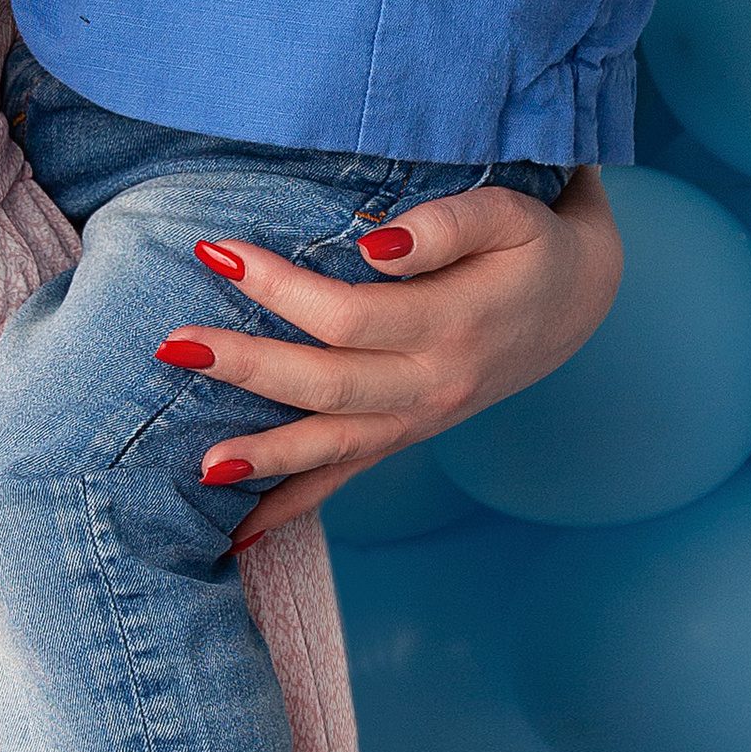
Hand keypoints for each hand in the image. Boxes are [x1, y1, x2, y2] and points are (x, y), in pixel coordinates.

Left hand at [185, 169, 624, 539]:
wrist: (580, 298)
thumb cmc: (531, 244)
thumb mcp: (508, 216)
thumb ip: (445, 225)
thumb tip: (374, 246)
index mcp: (452, 325)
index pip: (346, 315)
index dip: (278, 286)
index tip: (216, 250)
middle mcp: (434, 386)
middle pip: (326, 386)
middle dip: (244, 368)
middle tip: (170, 344)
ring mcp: (421, 421)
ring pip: (334, 447)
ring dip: (266, 456)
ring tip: (200, 465)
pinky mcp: (409, 435)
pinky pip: (348, 479)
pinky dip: (295, 507)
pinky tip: (241, 535)